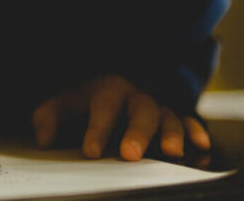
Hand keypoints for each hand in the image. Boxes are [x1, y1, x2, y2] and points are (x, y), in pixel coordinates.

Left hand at [32, 75, 209, 159]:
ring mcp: (159, 108)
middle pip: (142, 111)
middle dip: (138, 133)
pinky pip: (190, 125)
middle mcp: (137, 97)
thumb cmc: (83, 102)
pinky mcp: (176, 121)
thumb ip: (49, 118)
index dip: (97, 130)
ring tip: (172, 154)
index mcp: (108, 90)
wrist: (108, 89)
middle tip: (130, 155)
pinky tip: (199, 152)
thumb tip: (43, 139)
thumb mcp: (62, 105)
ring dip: (173, 135)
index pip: (103, 107)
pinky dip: (196, 136)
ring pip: (170, 117)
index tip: (91, 152)